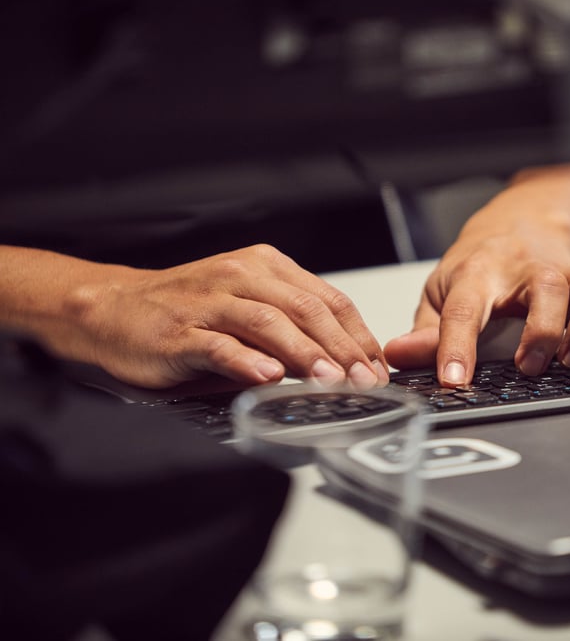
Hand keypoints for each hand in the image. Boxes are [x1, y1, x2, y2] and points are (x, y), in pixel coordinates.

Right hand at [64, 244, 388, 388]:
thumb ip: (292, 329)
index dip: (359, 335)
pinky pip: (218, 344)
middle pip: (306, 309)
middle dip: (343, 348)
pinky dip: (246, 360)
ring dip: (305, 353)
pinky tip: (268, 375)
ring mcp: (210, 302)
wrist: (112, 309)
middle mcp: (241, 277)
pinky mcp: (180, 331)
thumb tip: (346, 363)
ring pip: (268, 322)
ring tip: (331, 380)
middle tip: (366, 380)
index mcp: (266, 268)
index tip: (378, 367)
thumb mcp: (249, 311)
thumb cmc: (186, 312)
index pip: (328, 300)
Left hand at [383, 229, 569, 385]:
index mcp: (480, 271)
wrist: (521, 222)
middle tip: (527, 368)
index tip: (455, 380)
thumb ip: (425, 329)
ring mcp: (566, 272)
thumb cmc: (481, 265)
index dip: (457, 345)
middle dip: (541, 330)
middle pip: (545, 286)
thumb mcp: (443, 292)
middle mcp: (528, 268)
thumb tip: (399, 356)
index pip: (466, 307)